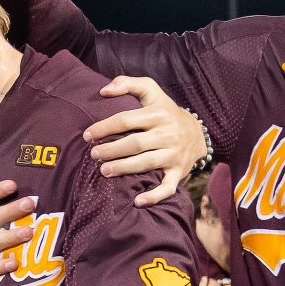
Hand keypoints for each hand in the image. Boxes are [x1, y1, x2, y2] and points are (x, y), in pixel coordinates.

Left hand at [83, 76, 207, 206]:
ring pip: (147, 163)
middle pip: (135, 143)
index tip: (88, 135)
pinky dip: (154, 196)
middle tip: (94, 155)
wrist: (197, 133)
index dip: (104, 128)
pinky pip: (167, 187)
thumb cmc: (164, 110)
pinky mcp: (179, 172)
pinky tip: (137, 201)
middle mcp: (168, 134)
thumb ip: (127, 84)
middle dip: (112, 150)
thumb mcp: (150, 91)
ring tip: (103, 171)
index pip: (126, 120)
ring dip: (124, 168)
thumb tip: (103, 91)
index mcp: (158, 113)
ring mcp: (174, 154)